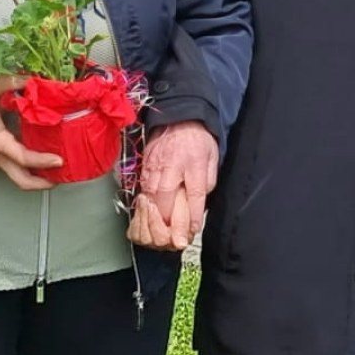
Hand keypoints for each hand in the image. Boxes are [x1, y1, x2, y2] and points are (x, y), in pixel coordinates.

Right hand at [0, 76, 61, 189]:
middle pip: (21, 181)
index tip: (59, 160)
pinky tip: (45, 161)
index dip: (41, 160)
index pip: (21, 157)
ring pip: (20, 179)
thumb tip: (28, 79)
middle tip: (62, 175)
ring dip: (39, 179)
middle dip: (43, 183)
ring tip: (59, 171)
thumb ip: (7, 83)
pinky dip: (33, 170)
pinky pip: (17, 171)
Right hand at [137, 121, 219, 248]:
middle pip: (167, 198)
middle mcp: (172, 166)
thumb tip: (200, 204)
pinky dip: (145, 207)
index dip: (192, 216)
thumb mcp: (213, 157)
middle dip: (168, 221)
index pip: (194, 194)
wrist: (178, 117)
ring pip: (150, 197)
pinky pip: (142, 192)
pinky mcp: (145, 168)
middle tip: (172, 237)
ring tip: (159, 232)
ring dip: (154, 217)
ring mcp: (155, 167)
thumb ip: (208, 181)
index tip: (191, 231)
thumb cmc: (197, 139)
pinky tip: (149, 216)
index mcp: (194, 162)